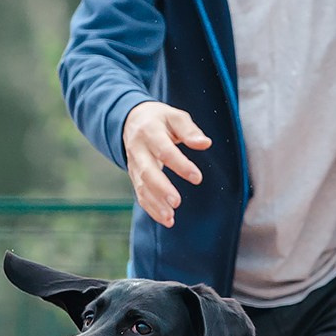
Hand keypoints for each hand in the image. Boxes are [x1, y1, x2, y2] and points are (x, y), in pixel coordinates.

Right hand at [121, 101, 209, 227]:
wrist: (130, 120)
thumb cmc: (159, 119)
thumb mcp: (174, 116)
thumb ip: (189, 130)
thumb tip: (205, 143)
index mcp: (149, 132)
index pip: (164, 151)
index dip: (180, 165)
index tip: (197, 178)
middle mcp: (138, 150)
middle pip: (147, 172)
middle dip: (161, 188)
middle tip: (176, 202)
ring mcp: (133, 165)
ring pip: (141, 187)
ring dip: (155, 203)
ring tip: (170, 218)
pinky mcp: (134, 176)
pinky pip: (140, 194)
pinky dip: (151, 208)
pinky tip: (166, 220)